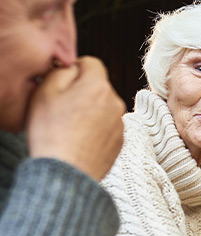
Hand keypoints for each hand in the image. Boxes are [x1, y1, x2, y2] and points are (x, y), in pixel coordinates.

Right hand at [26, 56, 124, 180]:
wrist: (67, 172)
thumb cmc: (51, 132)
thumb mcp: (45, 92)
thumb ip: (62, 71)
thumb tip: (73, 68)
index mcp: (98, 86)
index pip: (91, 63)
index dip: (74, 69)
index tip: (62, 83)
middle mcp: (115, 103)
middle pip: (98, 87)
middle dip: (82, 92)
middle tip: (61, 108)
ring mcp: (120, 124)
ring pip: (103, 107)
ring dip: (89, 111)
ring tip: (69, 128)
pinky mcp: (120, 142)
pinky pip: (106, 127)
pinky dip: (95, 129)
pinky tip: (79, 140)